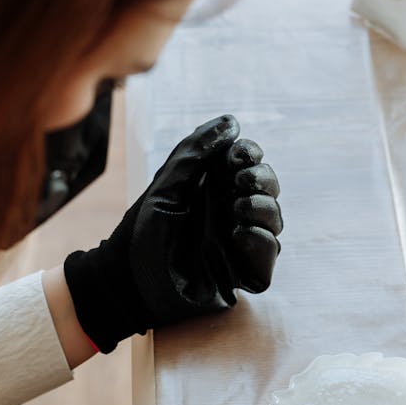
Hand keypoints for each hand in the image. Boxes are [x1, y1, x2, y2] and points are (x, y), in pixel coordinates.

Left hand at [63, 114, 282, 351]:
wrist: (130, 282)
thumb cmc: (141, 233)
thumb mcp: (167, 185)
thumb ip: (196, 151)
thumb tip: (231, 122)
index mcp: (212, 189)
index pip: (247, 164)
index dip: (250, 155)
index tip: (239, 155)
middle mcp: (229, 214)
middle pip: (268, 190)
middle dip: (263, 179)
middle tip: (241, 181)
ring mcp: (237, 244)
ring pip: (274, 221)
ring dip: (265, 207)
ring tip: (239, 208)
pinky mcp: (242, 273)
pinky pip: (268, 254)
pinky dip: (261, 240)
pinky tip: (239, 233)